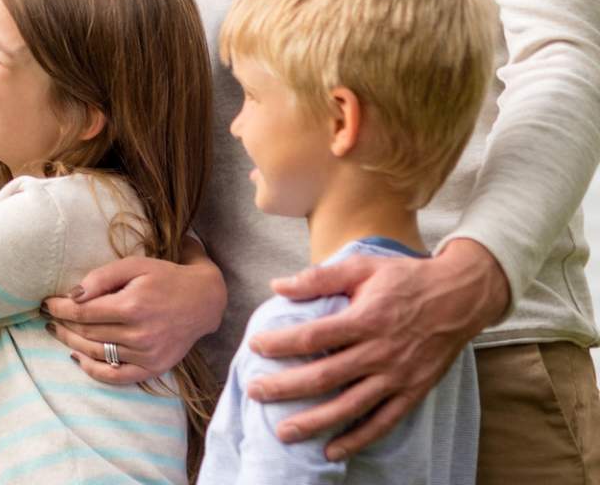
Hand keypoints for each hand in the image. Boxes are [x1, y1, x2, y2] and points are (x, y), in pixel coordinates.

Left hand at [42, 248, 225, 385]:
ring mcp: (147, 354)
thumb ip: (102, 277)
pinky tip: (78, 359)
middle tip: (47, 317)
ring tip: (57, 333)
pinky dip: (93, 370)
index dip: (59, 309)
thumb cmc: (164, 277)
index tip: (46, 303)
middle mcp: (139, 334)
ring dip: (71, 344)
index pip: (83, 312)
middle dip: (62, 324)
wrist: (202, 301)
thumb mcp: (134, 265)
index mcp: (132, 306)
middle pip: (87, 334)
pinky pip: (117, 377)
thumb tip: (72, 294)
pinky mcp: (153, 368)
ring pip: (97, 354)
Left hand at [246, 238, 507, 460]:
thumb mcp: (363, 266)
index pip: (314, 336)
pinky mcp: (413, 391)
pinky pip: (383, 422)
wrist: (460, 297)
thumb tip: (278, 285)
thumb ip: (320, 277)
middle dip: (286, 387)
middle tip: (255, 392)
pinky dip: (358, 439)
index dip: (281, 343)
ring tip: (283, 432)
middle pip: (326, 375)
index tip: (255, 347)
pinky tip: (332, 451)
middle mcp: (380, 352)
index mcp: (366, 319)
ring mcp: (398, 376)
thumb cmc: (406, 278)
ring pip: (350, 406)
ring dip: (315, 422)